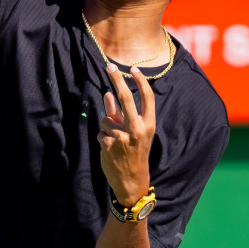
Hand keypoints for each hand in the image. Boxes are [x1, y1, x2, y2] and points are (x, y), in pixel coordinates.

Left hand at [98, 63, 154, 205]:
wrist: (132, 180)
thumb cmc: (135, 154)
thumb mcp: (135, 134)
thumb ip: (120, 114)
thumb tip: (108, 94)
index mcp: (148, 125)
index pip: (146, 98)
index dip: (140, 82)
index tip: (133, 69)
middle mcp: (137, 129)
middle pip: (125, 98)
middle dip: (117, 80)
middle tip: (109, 66)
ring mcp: (121, 137)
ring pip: (106, 119)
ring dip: (107, 127)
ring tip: (115, 142)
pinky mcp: (108, 144)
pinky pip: (100, 133)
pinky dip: (102, 139)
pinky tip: (110, 150)